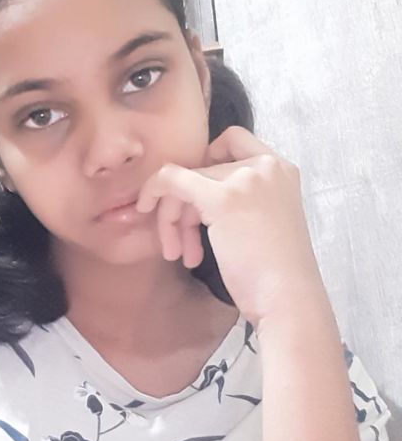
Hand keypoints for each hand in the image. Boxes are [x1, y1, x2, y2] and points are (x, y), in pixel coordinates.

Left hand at [137, 126, 326, 328]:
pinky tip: (151, 218)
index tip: (196, 200)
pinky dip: (154, 192)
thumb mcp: (265, 222)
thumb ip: (242, 200)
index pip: (232, 142)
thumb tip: (194, 196)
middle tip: (181, 244)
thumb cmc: (275, 274)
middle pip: (203, 168)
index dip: (205, 165)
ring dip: (173, 216)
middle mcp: (267, 165)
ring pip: (186, 178)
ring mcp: (246, 178)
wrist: (288, 297)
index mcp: (282, 169)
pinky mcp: (223, 198)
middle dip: (184, 205)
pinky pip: (172, 180)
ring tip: (179, 252)